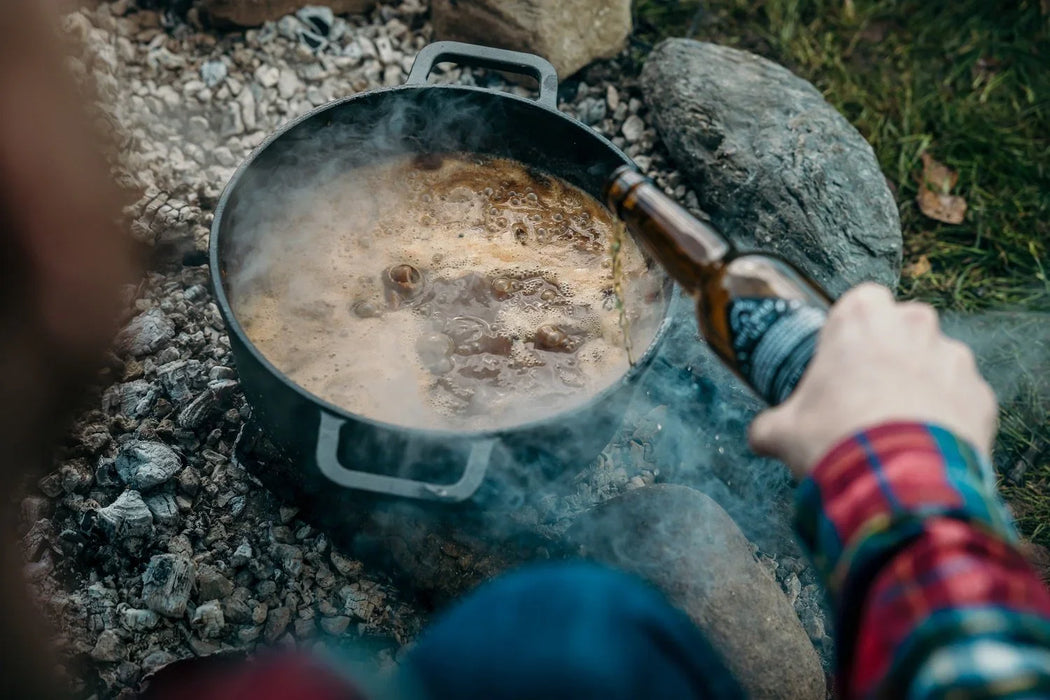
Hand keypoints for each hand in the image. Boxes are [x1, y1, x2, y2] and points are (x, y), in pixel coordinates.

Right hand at [748, 283, 997, 478]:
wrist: (896, 481)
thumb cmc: (836, 439)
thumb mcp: (783, 431)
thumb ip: (770, 425)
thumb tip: (761, 436)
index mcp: (861, 317)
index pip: (860, 302)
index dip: (851, 332)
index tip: (841, 360)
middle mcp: (913, 325)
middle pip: (903, 326)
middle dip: (890, 353)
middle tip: (867, 392)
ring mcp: (953, 358)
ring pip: (936, 361)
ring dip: (921, 383)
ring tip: (898, 424)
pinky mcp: (981, 394)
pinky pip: (962, 399)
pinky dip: (948, 415)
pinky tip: (924, 443)